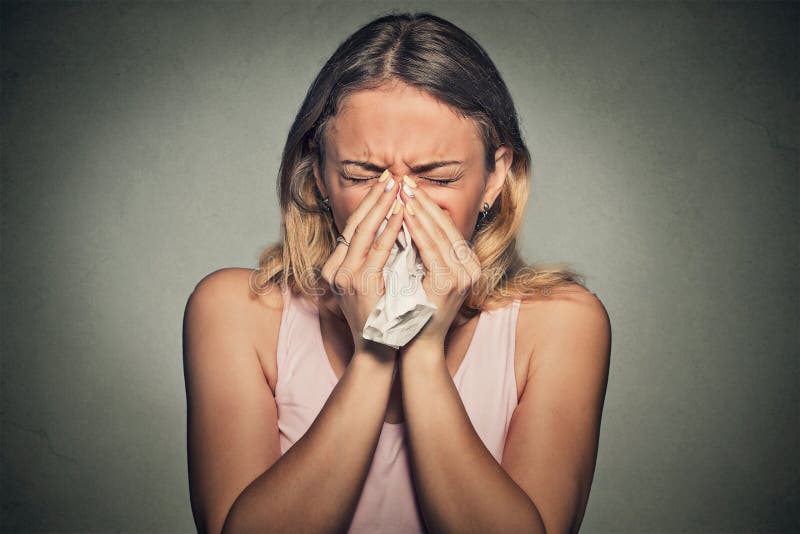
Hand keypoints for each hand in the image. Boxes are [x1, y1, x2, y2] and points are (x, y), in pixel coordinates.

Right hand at [320, 171, 404, 352]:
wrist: (377, 351)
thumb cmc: (380, 319)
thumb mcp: (372, 286)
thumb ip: (374, 261)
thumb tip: (391, 232)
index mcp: (335, 268)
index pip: (352, 227)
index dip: (369, 204)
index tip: (384, 184)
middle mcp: (335, 270)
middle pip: (356, 224)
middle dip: (376, 198)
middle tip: (392, 175)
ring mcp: (346, 277)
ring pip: (365, 231)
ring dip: (383, 207)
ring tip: (399, 188)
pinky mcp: (361, 284)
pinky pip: (378, 249)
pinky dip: (389, 229)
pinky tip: (403, 214)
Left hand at [398, 177, 481, 347]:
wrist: (418, 346)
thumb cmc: (417, 312)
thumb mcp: (427, 278)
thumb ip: (428, 255)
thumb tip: (414, 223)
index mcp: (468, 266)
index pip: (448, 229)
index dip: (430, 207)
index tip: (412, 188)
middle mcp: (471, 269)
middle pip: (446, 227)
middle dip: (424, 202)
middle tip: (406, 182)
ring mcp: (462, 276)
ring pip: (439, 234)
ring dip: (420, 211)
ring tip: (403, 193)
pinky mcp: (449, 283)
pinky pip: (431, 250)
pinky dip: (417, 230)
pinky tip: (404, 215)